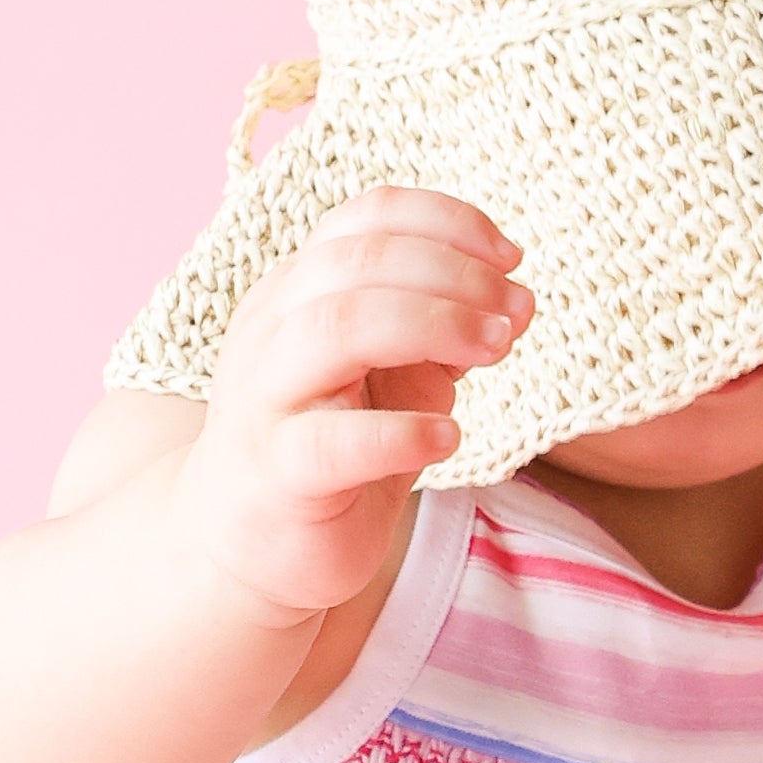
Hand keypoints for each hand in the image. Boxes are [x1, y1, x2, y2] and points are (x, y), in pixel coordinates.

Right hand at [175, 186, 532, 621]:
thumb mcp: (393, 379)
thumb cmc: (330, 447)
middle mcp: (272, 328)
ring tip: (496, 350)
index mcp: (298, 289)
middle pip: (358, 261)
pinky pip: (334, 440)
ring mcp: (267, 398)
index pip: (367, 218)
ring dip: (433, 326)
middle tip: (516, 310)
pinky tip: (450, 435)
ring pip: (337, 328)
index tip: (512, 258)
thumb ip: (440, 338)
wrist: (247, 544)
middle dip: (453, 274)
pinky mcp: (278, 473)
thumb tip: (516, 302)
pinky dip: (402, 431)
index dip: (447, 223)